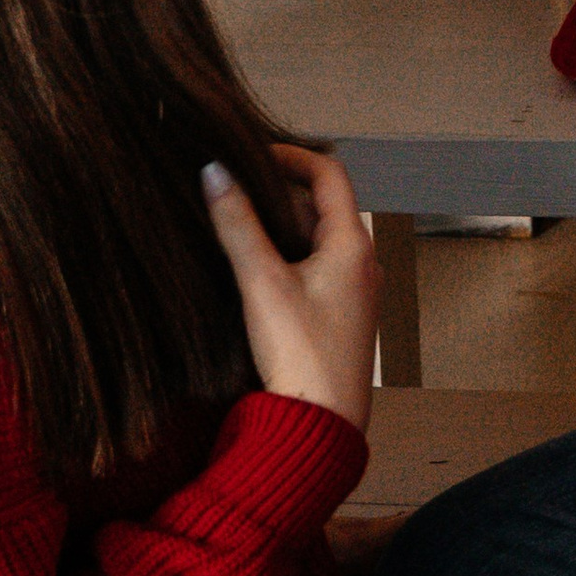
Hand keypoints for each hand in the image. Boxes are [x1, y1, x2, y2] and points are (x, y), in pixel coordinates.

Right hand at [203, 144, 379, 429]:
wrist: (321, 424)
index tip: (250, 152)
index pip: (329, 174)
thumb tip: (213, 172)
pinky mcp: (339, 315)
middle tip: (232, 188)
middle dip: (276, 194)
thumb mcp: (261, 282)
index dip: (290, 155)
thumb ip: (236, 224)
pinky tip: (251, 270)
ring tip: (234, 225)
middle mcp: (361, 262)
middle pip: (320, 206)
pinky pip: (314, 268)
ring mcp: (353, 290)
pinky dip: (285, 257)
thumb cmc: (301, 354)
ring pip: (315, 240)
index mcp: (353, 244)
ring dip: (278, 228)